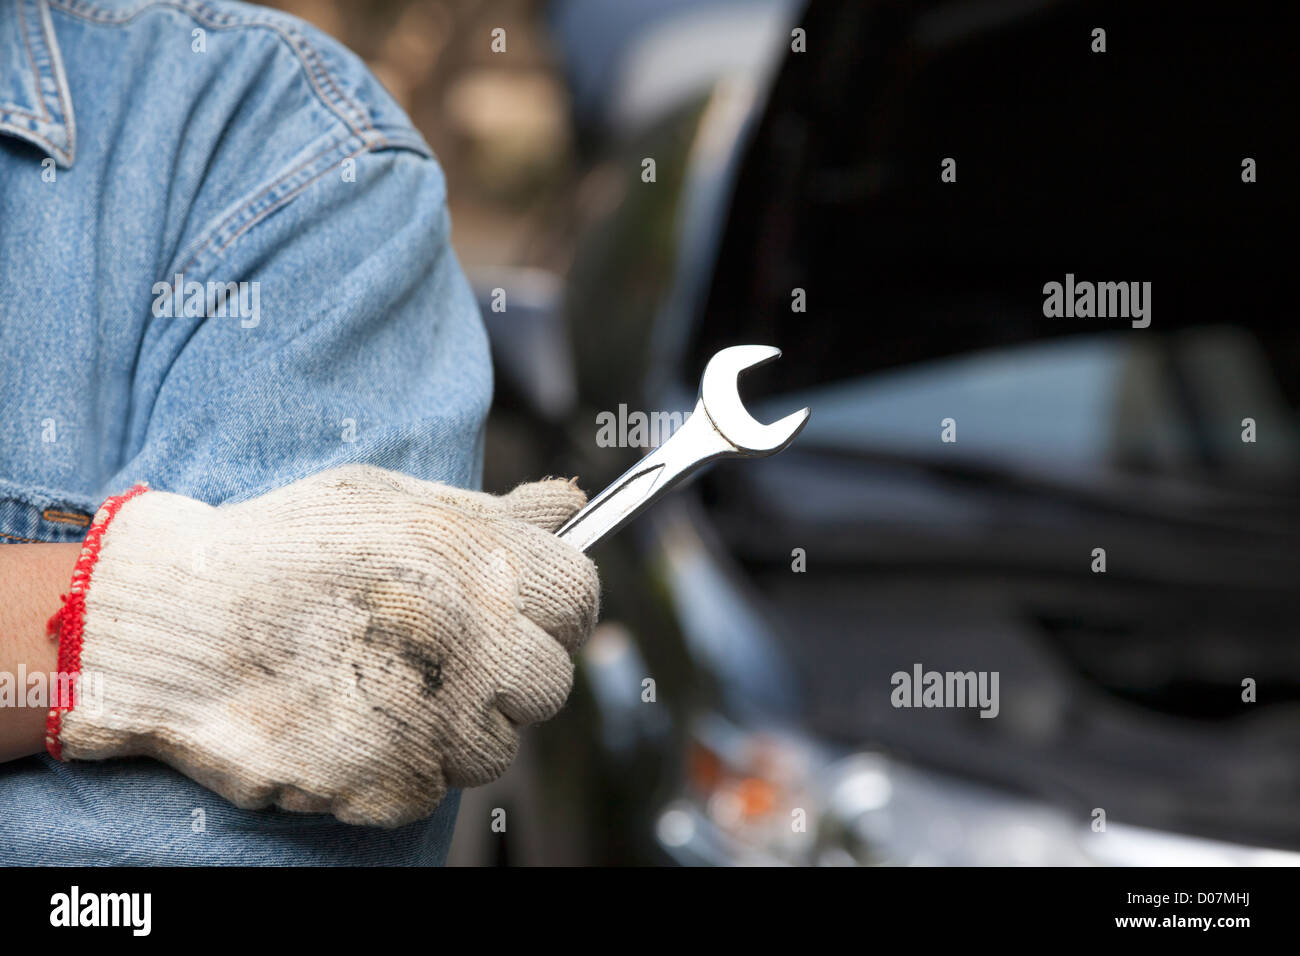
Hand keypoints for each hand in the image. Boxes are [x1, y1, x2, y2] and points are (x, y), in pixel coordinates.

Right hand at [49, 465, 599, 826]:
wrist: (179, 621)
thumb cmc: (281, 549)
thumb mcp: (386, 499)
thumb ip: (489, 512)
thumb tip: (567, 504)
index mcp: (473, 559)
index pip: (578, 597)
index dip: (558, 608)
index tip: (527, 615)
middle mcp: (467, 636)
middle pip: (551, 682)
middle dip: (509, 674)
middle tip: (446, 658)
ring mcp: (433, 715)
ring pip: (498, 746)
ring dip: (458, 727)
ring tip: (389, 689)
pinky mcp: (393, 779)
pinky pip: (436, 786)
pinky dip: (405, 766)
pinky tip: (355, 722)